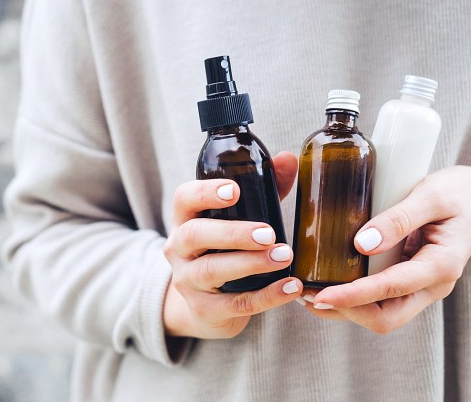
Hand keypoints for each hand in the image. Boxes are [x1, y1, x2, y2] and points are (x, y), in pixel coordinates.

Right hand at [163, 151, 302, 338]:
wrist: (208, 305)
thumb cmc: (226, 249)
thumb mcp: (240, 218)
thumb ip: (264, 189)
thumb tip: (288, 159)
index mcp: (186, 219)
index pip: (184, 199)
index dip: (206, 193)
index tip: (235, 191)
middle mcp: (179, 249)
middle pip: (194, 235)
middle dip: (232, 233)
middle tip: (269, 233)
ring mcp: (188, 281)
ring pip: (211, 271)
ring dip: (250, 263)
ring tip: (284, 257)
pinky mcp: (205, 311)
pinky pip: (235, 304)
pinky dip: (266, 296)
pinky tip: (290, 287)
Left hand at [302, 166, 470, 333]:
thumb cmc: (460, 193)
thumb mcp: (432, 195)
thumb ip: (399, 218)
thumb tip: (361, 243)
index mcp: (442, 266)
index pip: (391, 290)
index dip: (353, 296)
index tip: (320, 295)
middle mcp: (433, 286)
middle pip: (386, 318)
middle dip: (346, 312)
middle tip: (307, 296)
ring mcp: (424, 287)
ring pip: (383, 314)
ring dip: (347, 309)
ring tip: (310, 293)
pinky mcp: (413, 282)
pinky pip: (383, 300)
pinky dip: (356, 298)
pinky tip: (331, 283)